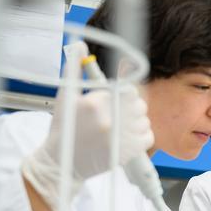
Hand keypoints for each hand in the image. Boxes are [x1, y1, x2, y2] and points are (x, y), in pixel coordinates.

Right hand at [21, 64, 152, 210]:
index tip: (120, 99)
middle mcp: (110, 119)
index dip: (126, 93)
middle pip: (139, 103)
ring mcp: (120, 137)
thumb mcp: (65, 97)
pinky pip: (148, 137)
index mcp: (95, 103)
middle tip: (119, 114)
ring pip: (145, 120)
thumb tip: (79, 45)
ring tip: (122, 127)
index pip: (127, 89)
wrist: (62, 164)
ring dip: (137, 122)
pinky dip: (142, 136)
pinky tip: (129, 137)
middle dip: (132, 107)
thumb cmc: (64, 131)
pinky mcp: (127, 153)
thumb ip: (74, 69)